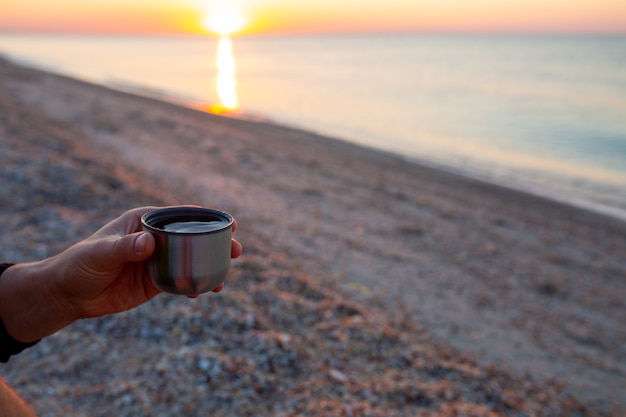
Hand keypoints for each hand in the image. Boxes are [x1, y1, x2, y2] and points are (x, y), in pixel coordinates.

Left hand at [0, 207, 242, 341]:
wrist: (69, 294)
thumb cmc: (80, 264)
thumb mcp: (101, 253)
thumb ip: (125, 248)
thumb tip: (148, 244)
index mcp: (144, 222)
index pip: (180, 215)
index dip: (206, 217)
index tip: (228, 222)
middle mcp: (155, 239)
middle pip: (192, 237)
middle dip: (216, 242)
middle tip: (236, 250)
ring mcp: (157, 261)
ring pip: (192, 260)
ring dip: (211, 265)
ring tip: (225, 275)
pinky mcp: (155, 282)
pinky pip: (181, 281)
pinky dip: (195, 285)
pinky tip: (206, 291)